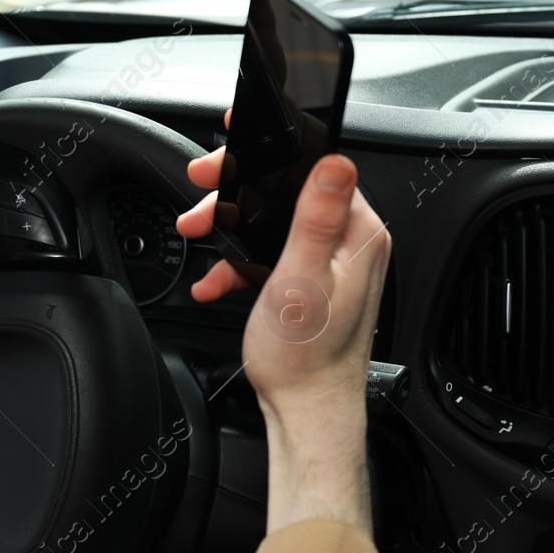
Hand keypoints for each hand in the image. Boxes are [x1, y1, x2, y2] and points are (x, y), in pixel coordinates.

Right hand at [175, 111, 390, 534]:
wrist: (305, 413)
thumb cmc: (306, 360)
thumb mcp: (302, 281)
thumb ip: (316, 218)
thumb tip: (335, 161)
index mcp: (357, 233)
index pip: (315, 166)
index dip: (270, 150)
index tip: (234, 139)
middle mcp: (349, 242)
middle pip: (287, 189)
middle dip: (238, 189)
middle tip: (202, 190)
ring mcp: (329, 261)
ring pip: (272, 220)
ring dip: (231, 225)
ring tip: (197, 232)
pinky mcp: (309, 281)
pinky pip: (268, 253)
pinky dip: (238, 261)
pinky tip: (214, 280)